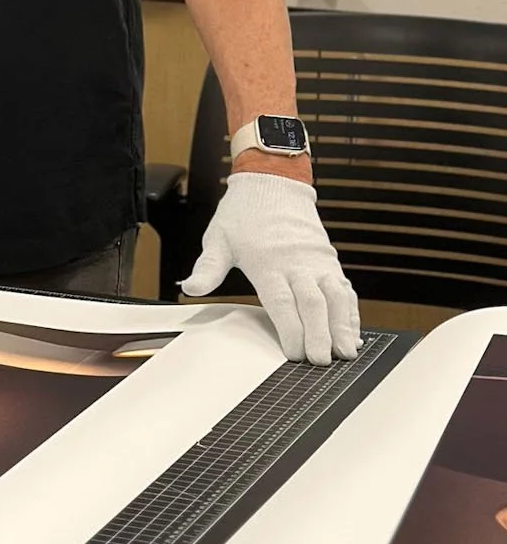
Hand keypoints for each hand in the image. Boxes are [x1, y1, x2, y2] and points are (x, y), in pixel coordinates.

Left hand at [180, 172, 360, 365]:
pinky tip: (353, 332)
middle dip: (320, 334)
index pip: (282, 301)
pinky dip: (351, 311)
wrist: (272, 181)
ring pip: (336, 296)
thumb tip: (190, 288)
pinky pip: (344, 288)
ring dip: (343, 325)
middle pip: (313, 302)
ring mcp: (317, 261)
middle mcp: (297, 262)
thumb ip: (208, 268)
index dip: (291, 329)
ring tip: (346, 352)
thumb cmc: (243, 213)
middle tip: (322, 362)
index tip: (294, 353)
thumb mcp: (218, 239)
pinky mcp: (329, 259)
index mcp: (267, 261)